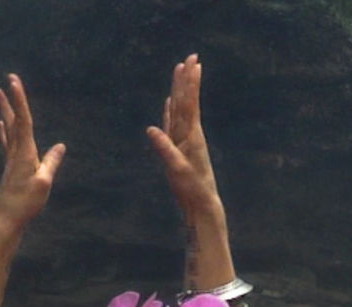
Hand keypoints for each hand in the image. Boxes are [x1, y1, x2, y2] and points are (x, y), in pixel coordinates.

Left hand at [0, 74, 65, 231]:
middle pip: (12, 121)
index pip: (23, 121)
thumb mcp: (43, 184)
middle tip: (0, 82)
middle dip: (8, 101)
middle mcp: (15, 154)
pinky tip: (1, 125)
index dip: (19, 99)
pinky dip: (5, 131)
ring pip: (8, 130)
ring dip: (5, 111)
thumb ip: (51, 163)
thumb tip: (60, 145)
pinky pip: (7, 143)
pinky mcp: (10, 169)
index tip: (13, 80)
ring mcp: (11, 161)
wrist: (6, 222)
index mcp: (25, 154)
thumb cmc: (25, 205)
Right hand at [146, 54, 220, 216]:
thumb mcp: (177, 170)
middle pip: (187, 101)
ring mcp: (184, 141)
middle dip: (187, 79)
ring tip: (180, 71)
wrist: (201, 204)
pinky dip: (171, 111)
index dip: (190, 84)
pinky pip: (173, 124)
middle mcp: (189, 134)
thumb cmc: (191, 189)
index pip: (189, 104)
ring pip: (180, 109)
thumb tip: (151, 129)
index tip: (192, 63)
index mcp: (191, 136)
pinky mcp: (179, 149)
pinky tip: (170, 102)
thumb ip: (165, 149)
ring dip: (180, 90)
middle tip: (190, 56)